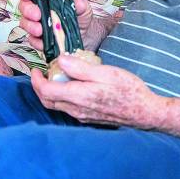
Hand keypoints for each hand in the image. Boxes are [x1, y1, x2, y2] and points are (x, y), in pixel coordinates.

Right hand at [18, 0, 92, 51]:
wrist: (85, 34)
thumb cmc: (80, 15)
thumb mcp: (83, 6)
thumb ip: (80, 2)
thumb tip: (77, 1)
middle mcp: (38, 8)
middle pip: (24, 6)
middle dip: (28, 10)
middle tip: (37, 15)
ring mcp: (36, 24)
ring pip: (25, 23)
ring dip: (30, 26)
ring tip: (40, 29)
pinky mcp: (38, 39)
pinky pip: (32, 40)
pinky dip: (36, 40)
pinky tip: (43, 41)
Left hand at [30, 54, 163, 127]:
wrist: (144, 112)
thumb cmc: (128, 90)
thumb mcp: (106, 72)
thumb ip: (81, 68)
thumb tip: (60, 60)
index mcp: (79, 96)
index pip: (46, 91)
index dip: (36, 80)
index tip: (36, 69)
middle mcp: (77, 110)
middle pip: (48, 101)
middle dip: (39, 87)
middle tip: (41, 73)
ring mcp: (82, 116)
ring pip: (57, 106)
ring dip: (51, 92)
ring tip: (55, 76)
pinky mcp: (89, 118)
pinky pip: (68, 109)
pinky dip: (62, 97)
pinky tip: (71, 86)